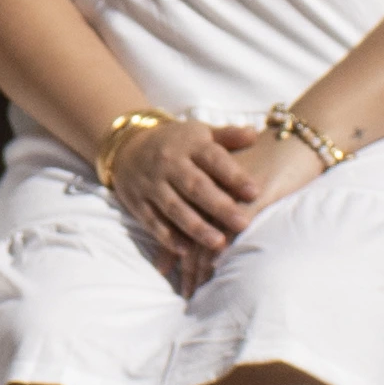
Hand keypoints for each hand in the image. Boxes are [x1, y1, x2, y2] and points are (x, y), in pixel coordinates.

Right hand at [114, 115, 317, 284]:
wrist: (128, 146)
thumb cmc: (178, 143)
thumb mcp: (201, 133)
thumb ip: (228, 136)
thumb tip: (254, 133)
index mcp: (189, 144)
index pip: (213, 159)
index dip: (233, 175)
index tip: (255, 192)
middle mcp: (169, 163)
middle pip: (195, 186)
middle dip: (219, 206)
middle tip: (243, 224)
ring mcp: (151, 183)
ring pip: (174, 207)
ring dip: (196, 227)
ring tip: (219, 243)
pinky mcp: (137, 202)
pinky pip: (152, 220)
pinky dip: (167, 236)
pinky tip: (185, 251)